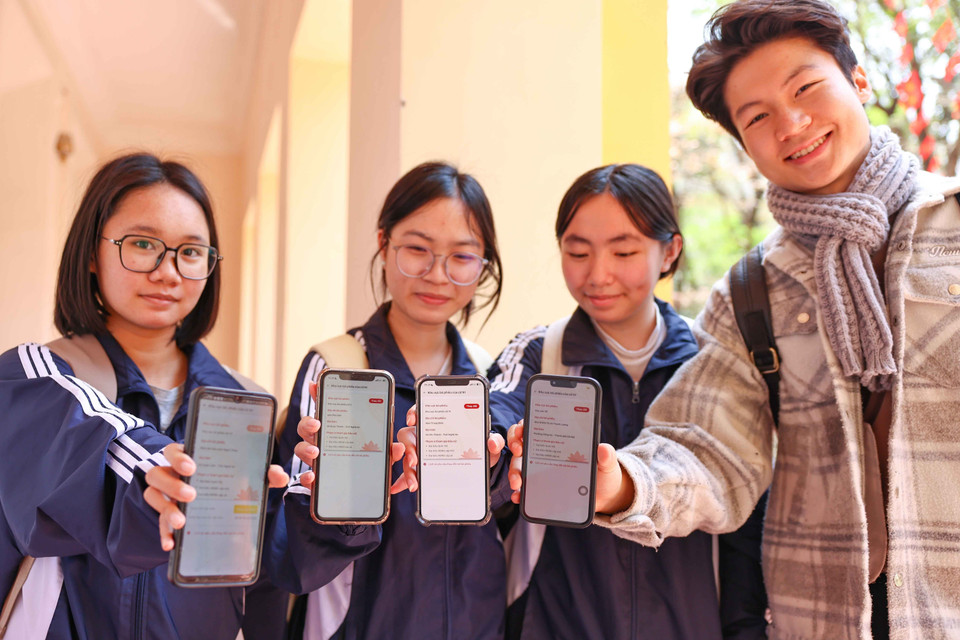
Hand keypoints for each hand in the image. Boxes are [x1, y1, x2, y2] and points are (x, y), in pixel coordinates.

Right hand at [145, 443, 288, 551]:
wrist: (217, 497)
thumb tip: (278, 475)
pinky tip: (172, 544)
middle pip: (157, 473)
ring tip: (182, 521)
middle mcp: (171, 473)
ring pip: (152, 496)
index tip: (192, 467)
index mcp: (188, 457)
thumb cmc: (229, 478)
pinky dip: (163, 533)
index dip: (178, 457)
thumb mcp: (246, 474)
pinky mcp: (164, 514)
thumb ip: (263, 472)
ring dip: (165, 509)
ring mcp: (164, 494)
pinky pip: (157, 523)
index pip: (173, 450)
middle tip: (192, 495)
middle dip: (173, 485)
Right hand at [297, 382, 403, 491]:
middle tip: (317, 424)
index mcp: (338, 428)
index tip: (314, 385)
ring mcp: (318, 459)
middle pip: (307, 427)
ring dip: (306, 448)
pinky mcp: (317, 480)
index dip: (317, 394)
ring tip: (317, 452)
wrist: (363, 492)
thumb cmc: (371, 464)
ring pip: (301, 449)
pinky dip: (307, 478)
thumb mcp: (383, 455)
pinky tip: (313, 477)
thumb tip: (399, 447)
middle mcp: (323, 441)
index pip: (325, 407)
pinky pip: (306, 477)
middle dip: (308, 423)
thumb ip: (389, 449)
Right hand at [392, 406, 505, 494]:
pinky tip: (404, 488)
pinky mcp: (422, 467)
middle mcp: (426, 434)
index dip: (414, 412)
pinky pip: (409, 473)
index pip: (421, 410)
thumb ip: (494, 440)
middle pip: (408, 435)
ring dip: (407, 469)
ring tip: (415, 483)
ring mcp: (422, 451)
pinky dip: (405, 482)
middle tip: (415, 461)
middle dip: (408, 448)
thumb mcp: (488, 443)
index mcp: (440, 422)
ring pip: (406, 456)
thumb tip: (492, 443)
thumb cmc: (480, 447)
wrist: (479, 463)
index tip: (414, 420)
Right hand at [506, 424, 632, 512]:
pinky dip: (519, 492)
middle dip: (515, 443)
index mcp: (560, 439)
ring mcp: (540, 469)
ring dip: (514, 471)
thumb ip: (606, 457)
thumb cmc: (604, 474)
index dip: (524, 425)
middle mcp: (546, 451)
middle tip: (518, 451)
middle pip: (522, 442)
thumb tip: (604, 448)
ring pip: (519, 464)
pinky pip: (524, 487)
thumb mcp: (607, 464)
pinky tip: (518, 496)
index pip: (536, 425)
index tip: (522, 430)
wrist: (604, 497)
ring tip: (518, 482)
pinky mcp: (540, 487)